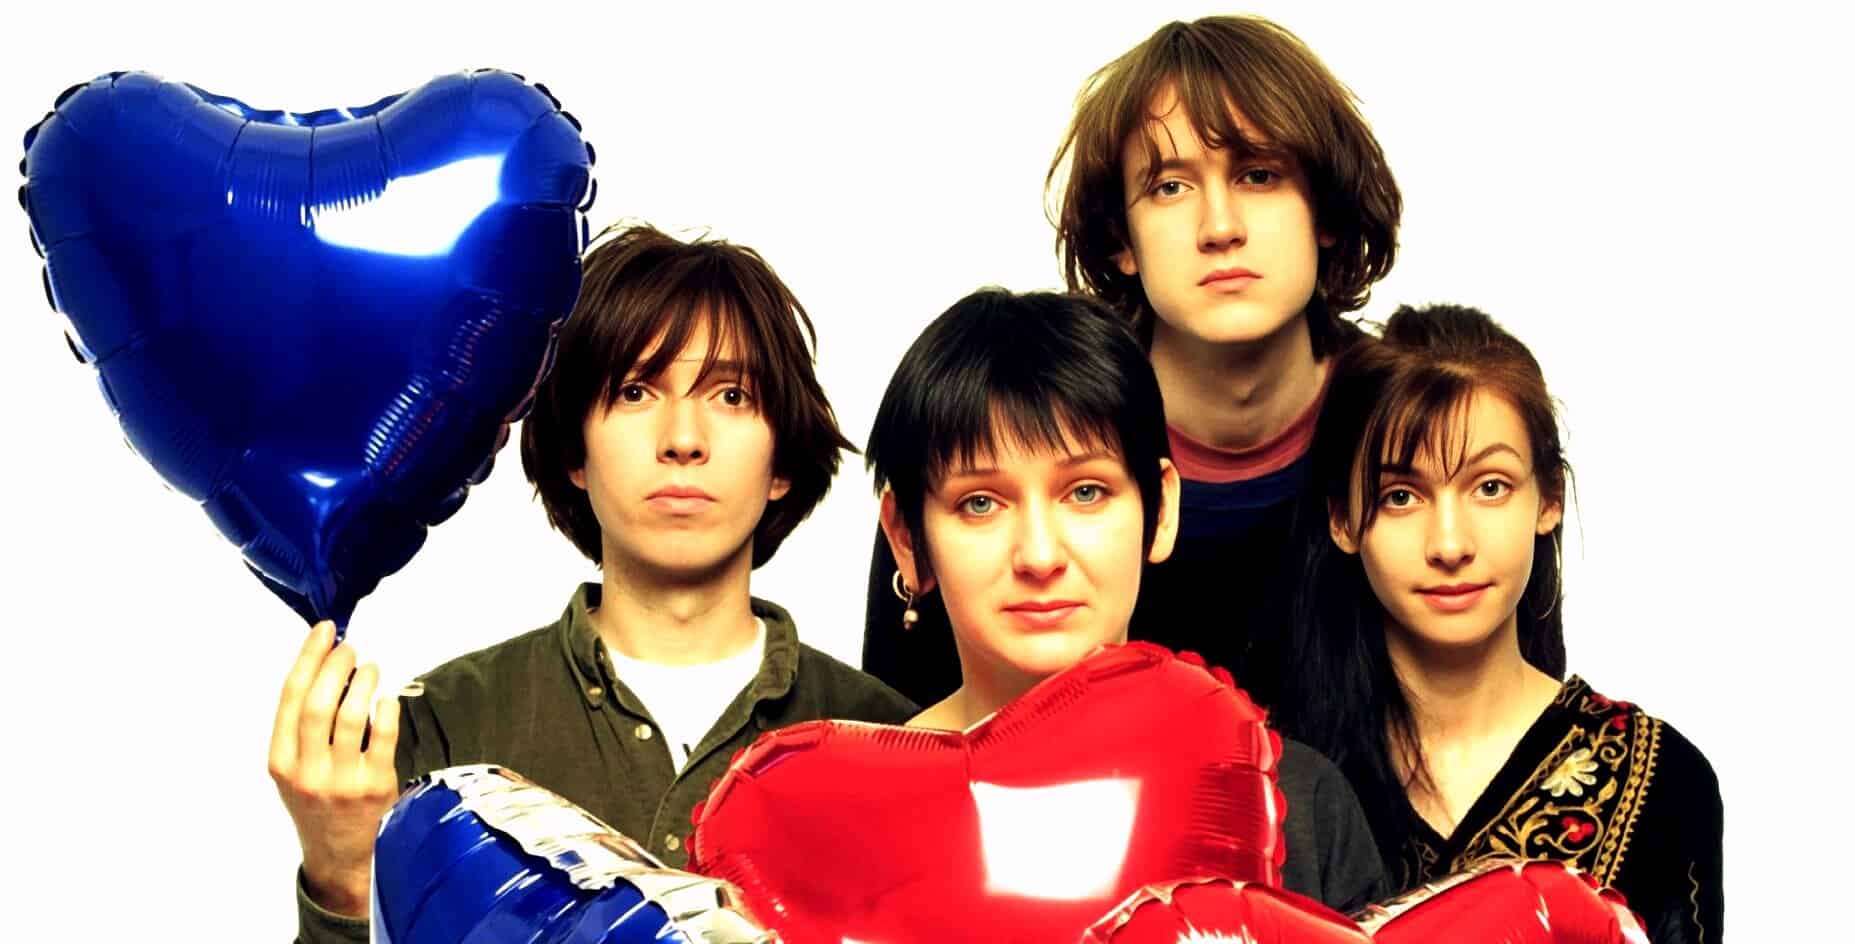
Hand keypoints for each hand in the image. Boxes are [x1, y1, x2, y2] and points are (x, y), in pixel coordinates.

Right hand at [268, 621, 401, 916]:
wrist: (339, 855)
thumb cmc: (318, 800)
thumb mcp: (295, 768)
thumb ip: (303, 726)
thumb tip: (327, 666)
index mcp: (280, 761)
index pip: (290, 698)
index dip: (308, 658)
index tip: (324, 630)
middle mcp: (306, 771)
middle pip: (319, 703)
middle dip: (336, 665)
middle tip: (351, 648)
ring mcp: (341, 780)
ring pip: (351, 716)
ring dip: (363, 682)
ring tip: (371, 668)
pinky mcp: (374, 786)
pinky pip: (383, 736)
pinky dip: (387, 709)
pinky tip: (388, 698)